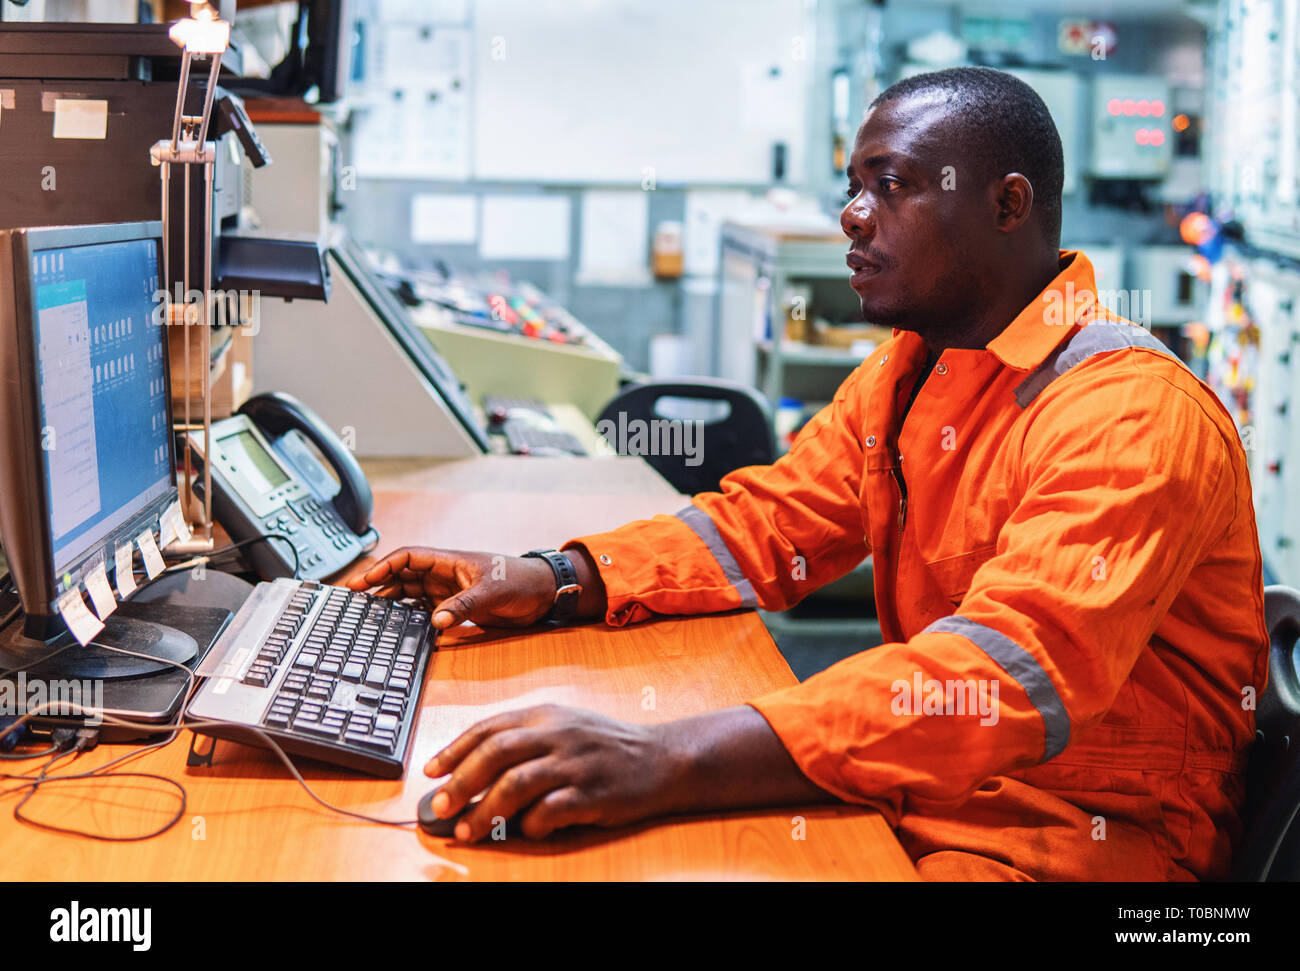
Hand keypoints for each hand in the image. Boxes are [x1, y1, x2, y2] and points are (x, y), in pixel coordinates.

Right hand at [343, 547, 555, 629]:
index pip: (408, 558)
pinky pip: (425, 610)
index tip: (363, 581)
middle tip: (353, 600)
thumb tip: (436, 620)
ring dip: (391, 601)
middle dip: (378, 585)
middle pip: (402, 576)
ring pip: (410, 593)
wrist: (543, 594)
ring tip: (368, 615)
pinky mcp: (456, 607)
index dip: (383, 567)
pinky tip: (396, 627)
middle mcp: (445, 574)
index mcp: (449, 561)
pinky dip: (409, 616)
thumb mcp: (491, 593)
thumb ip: (463, 605)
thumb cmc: (520, 581)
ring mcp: (449, 591)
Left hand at [423, 704, 834, 842]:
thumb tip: (471, 765)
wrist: (662, 758)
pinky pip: (550, 810)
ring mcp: (576, 763)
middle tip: (440, 806)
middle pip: (495, 753)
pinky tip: (526, 830)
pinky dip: (531, 824)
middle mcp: (558, 734)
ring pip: (516, 783)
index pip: (488, 727)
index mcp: (545, 715)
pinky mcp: (593, 793)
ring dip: (485, 809)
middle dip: (460, 781)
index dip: (454, 749)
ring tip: (468, 830)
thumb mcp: (564, 727)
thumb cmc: (605, 746)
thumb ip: (522, 740)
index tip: (431, 771)